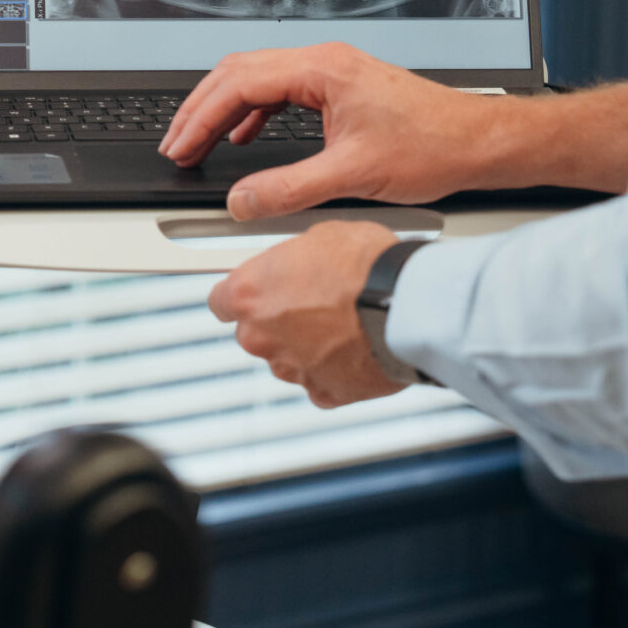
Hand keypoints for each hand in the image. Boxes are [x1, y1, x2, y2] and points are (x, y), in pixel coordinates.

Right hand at [162, 43, 627, 217]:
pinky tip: (247, 138)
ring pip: (259, 78)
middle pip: (241, 72)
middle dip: (202, 108)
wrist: (479, 141)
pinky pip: (283, 90)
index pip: (240, 82)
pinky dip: (255, 113)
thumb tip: (244, 201)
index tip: (180, 145)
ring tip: (201, 141)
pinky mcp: (343, 87)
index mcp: (322, 70)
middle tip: (177, 143)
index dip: (201, 116)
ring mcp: (334, 72)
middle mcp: (325, 62)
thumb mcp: (353, 176)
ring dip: (225, 109)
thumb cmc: (433, 146)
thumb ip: (290, 189)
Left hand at [208, 220, 400, 406]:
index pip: (221, 299)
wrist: (407, 306)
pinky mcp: (324, 392)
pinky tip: (355, 346)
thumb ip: (293, 258)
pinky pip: (319, 381)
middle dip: (276, 319)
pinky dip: (332, 368)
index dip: (244, 292)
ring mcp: (291, 369)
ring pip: (287, 358)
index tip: (258, 288)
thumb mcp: (321, 235)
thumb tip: (297, 260)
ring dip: (305, 343)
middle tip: (311, 300)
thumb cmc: (367, 265)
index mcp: (249, 294)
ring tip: (342, 321)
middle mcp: (261, 336)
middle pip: (254, 331)